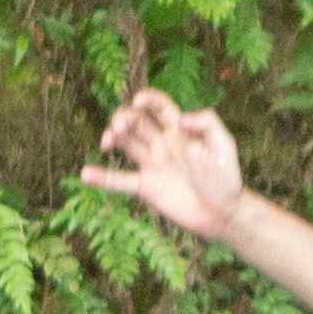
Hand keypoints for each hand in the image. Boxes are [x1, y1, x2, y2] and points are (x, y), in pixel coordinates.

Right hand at [80, 88, 251, 241]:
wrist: (223, 214)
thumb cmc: (227, 179)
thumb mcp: (224, 146)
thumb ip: (208, 124)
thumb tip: (181, 119)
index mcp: (180, 129)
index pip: (159, 106)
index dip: (147, 99)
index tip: (138, 103)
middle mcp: (162, 143)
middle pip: (135, 121)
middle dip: (123, 118)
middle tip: (119, 128)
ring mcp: (152, 164)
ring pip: (125, 143)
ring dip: (111, 136)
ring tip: (107, 142)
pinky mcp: (146, 187)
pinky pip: (120, 180)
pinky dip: (102, 177)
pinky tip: (85, 174)